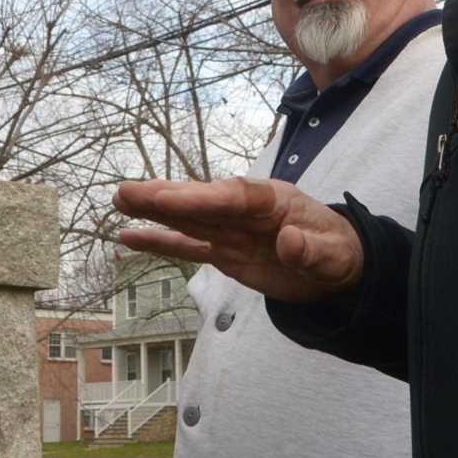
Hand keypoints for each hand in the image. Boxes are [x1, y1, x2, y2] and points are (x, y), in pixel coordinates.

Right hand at [112, 177, 363, 303]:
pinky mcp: (221, 251)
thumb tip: (289, 242)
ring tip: (119, 201)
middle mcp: (244, 210)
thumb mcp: (335, 256)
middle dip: (166, 197)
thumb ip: (312, 250)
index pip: (235, 197)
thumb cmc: (338, 253)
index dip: (203, 198)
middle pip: (201, 202)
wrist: (336, 267)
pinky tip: (128, 238)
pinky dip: (159, 242)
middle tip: (128, 191)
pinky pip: (186, 246)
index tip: (170, 197)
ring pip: (186, 219)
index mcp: (273, 201)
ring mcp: (229, 229)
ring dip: (154, 211)